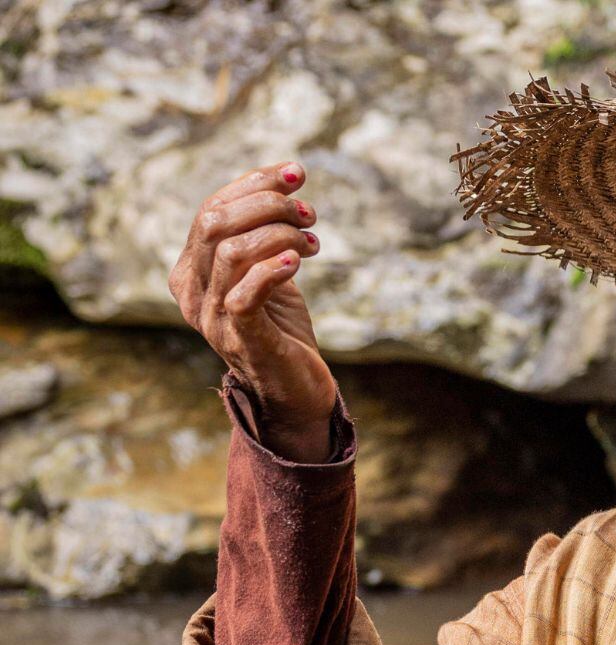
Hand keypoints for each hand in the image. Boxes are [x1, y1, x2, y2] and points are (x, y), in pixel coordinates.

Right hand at [170, 162, 335, 461]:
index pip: (210, 209)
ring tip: (312, 240)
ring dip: (279, 233)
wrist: (294, 388)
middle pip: (216, 223)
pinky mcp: (240, 339)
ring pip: (231, 252)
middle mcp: (191, 292)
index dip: (253, 183)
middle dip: (267, 204)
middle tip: (309, 212)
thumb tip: (285, 180)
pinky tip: (299, 261)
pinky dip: (273, 270)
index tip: (296, 172)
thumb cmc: (281, 327)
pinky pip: (244, 295)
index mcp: (191, 270)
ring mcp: (211, 318)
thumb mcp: (267, 272)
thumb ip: (262, 233)